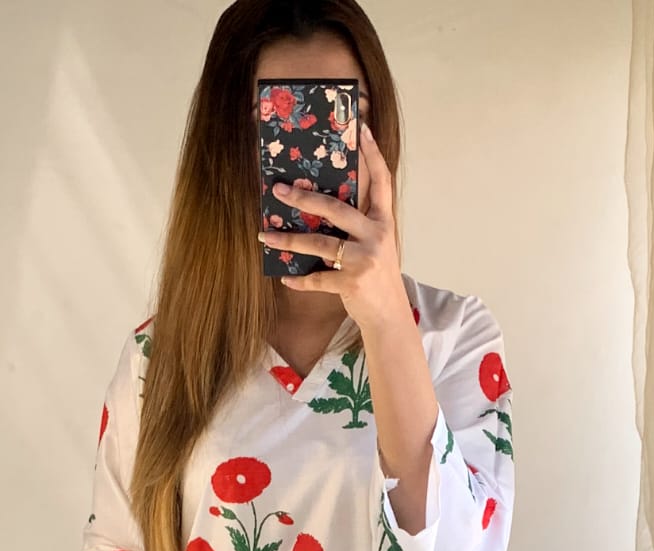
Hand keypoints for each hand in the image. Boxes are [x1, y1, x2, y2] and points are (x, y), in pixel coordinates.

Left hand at [260, 125, 409, 330]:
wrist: (389, 317)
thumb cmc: (377, 278)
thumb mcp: (376, 247)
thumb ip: (358, 226)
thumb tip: (320, 207)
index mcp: (384, 223)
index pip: (382, 182)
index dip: (373, 155)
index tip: (362, 130)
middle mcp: (377, 237)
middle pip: (336, 208)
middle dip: (304, 197)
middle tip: (278, 190)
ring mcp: (365, 260)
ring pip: (319, 243)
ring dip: (287, 240)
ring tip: (264, 236)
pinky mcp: (352, 283)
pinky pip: (317, 278)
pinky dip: (299, 279)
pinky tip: (285, 277)